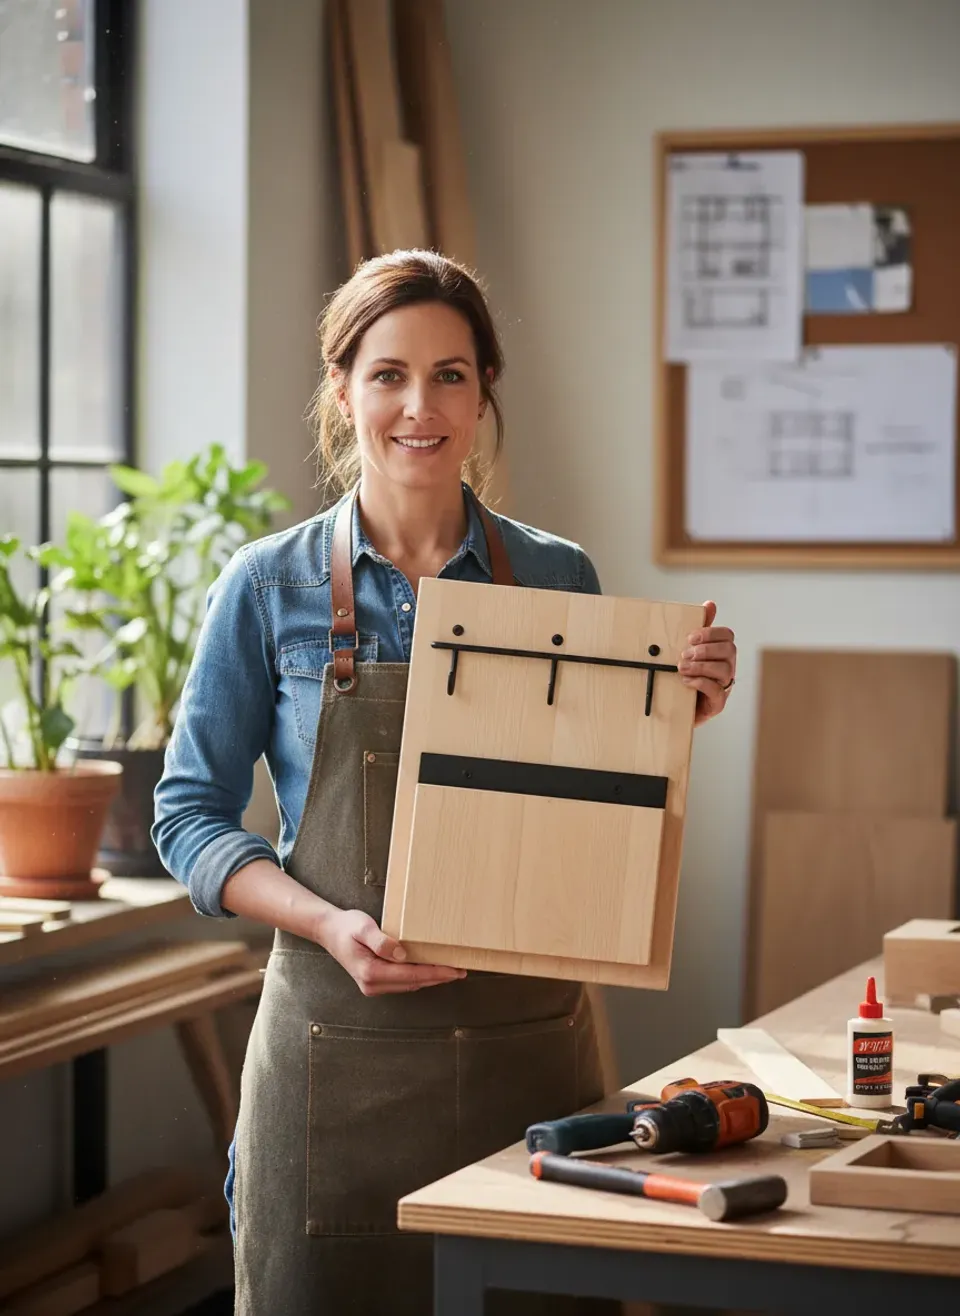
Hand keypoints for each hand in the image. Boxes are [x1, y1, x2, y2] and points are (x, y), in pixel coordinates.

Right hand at [318, 907, 465, 996]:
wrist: (328, 931)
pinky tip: (430, 969)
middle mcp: (372, 984)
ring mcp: (373, 986)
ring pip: (409, 984)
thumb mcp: (363, 927)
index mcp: (370, 972)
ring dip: (430, 978)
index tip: (454, 969)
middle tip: (461, 970)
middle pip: (413, 983)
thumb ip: (381, 941)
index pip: (411, 975)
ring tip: (451, 970)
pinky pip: (403, 982)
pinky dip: (419, 976)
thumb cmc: (346, 927)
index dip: (435, 973)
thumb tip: (400, 954)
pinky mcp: (375, 982)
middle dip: (438, 977)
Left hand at [679, 600, 735, 725]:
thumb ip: (699, 630)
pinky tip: (686, 681)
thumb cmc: (684, 674)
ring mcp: (724, 686)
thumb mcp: (688, 650)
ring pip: (725, 671)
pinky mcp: (717, 704)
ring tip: (682, 668)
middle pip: (729, 651)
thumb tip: (710, 604)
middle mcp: (727, 667)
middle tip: (685, 653)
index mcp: (721, 652)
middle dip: (706, 650)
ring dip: (701, 666)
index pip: (727, 636)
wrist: (673, 706)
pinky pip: (717, 692)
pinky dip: (701, 683)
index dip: (711, 633)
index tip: (691, 637)